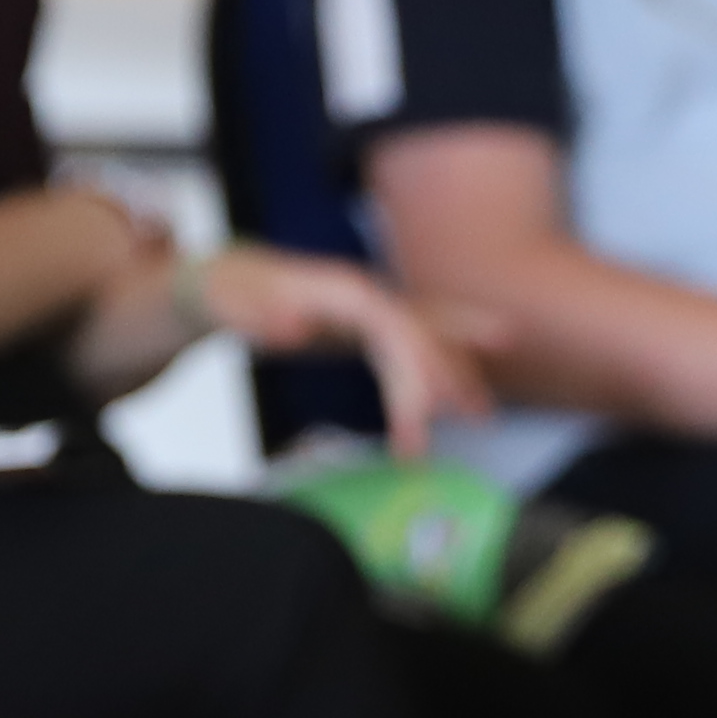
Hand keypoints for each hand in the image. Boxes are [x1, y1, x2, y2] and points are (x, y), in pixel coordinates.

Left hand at [188, 246, 499, 450]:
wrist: (225, 276)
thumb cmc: (225, 291)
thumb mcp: (228, 304)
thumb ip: (259, 316)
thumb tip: (295, 331)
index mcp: (339, 289)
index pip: (391, 324)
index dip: (415, 361)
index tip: (426, 407)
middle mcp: (364, 294)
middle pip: (414, 335)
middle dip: (433, 382)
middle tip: (425, 441)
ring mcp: (371, 306)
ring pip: (425, 337)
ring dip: (454, 374)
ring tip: (481, 416)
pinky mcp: (369, 324)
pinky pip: (419, 337)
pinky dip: (452, 351)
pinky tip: (491, 356)